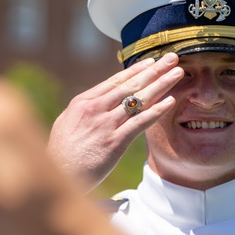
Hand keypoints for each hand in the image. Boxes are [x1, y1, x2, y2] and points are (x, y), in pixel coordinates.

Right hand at [48, 53, 182, 190]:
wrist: (56, 175)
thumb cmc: (60, 153)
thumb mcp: (66, 123)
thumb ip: (83, 111)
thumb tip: (95, 103)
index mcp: (83, 102)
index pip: (115, 81)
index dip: (136, 70)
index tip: (152, 61)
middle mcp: (95, 109)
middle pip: (131, 86)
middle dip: (154, 71)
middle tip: (173, 59)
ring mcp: (106, 125)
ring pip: (139, 100)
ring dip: (161, 85)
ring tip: (178, 73)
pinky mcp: (114, 142)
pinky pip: (140, 123)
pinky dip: (156, 111)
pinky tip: (170, 101)